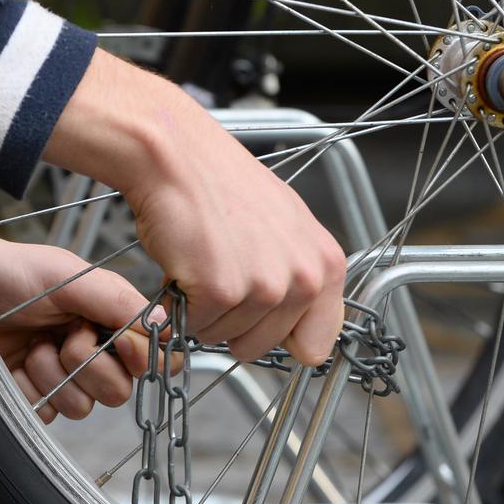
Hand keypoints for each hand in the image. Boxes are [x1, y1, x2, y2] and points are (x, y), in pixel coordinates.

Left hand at [0, 208, 166, 422]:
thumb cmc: (6, 271)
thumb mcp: (67, 274)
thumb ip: (117, 300)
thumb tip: (164, 325)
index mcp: (105, 319)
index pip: (149, 357)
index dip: (141, 358)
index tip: (124, 346)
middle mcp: (88, 349)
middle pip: (120, 390)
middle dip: (91, 366)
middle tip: (64, 337)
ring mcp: (58, 376)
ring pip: (84, 407)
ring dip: (56, 376)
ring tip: (33, 346)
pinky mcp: (30, 397)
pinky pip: (49, 416)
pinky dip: (32, 391)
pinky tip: (16, 365)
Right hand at [42, 50, 345, 364]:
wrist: (178, 157)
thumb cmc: (221, 185)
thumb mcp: (285, 228)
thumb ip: (296, 276)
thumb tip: (292, 327)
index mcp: (326, 264)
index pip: (317, 343)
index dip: (279, 336)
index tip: (259, 319)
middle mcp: (304, 279)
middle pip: (263, 347)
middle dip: (234, 323)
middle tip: (220, 277)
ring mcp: (265, 287)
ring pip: (226, 338)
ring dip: (204, 311)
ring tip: (203, 262)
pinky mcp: (223, 292)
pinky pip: (196, 327)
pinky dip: (181, 306)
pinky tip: (185, 265)